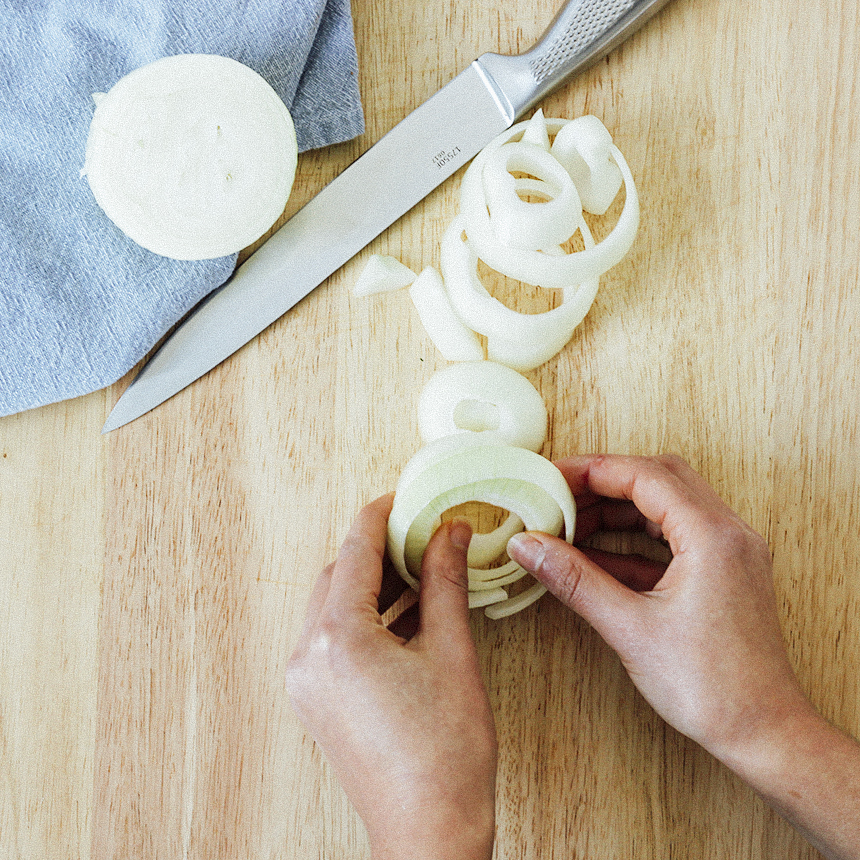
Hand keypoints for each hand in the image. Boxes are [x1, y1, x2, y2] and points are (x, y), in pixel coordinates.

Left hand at [286, 494, 496, 859]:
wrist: (429, 833)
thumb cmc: (445, 756)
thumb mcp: (451, 652)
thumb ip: (444, 581)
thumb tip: (448, 534)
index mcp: (338, 638)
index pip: (354, 552)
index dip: (380, 516)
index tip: (402, 497)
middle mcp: (308, 656)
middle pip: (337, 575)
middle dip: (376, 549)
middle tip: (417, 532)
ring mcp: (306, 682)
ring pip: (331, 606)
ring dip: (370, 584)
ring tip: (417, 569)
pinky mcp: (315, 701)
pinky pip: (331, 638)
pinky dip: (363, 617)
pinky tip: (403, 613)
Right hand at [507, 454, 859, 859]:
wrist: (762, 733)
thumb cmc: (710, 687)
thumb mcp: (629, 628)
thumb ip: (574, 579)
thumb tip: (529, 546)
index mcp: (712, 536)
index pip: (644, 476)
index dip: (592, 470)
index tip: (551, 477)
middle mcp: (727, 532)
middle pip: (658, 479)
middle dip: (603, 483)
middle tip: (557, 495)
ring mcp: (728, 551)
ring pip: (665, 506)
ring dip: (617, 510)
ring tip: (569, 525)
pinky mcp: (722, 572)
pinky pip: (672, 538)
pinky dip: (632, 540)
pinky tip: (593, 556)